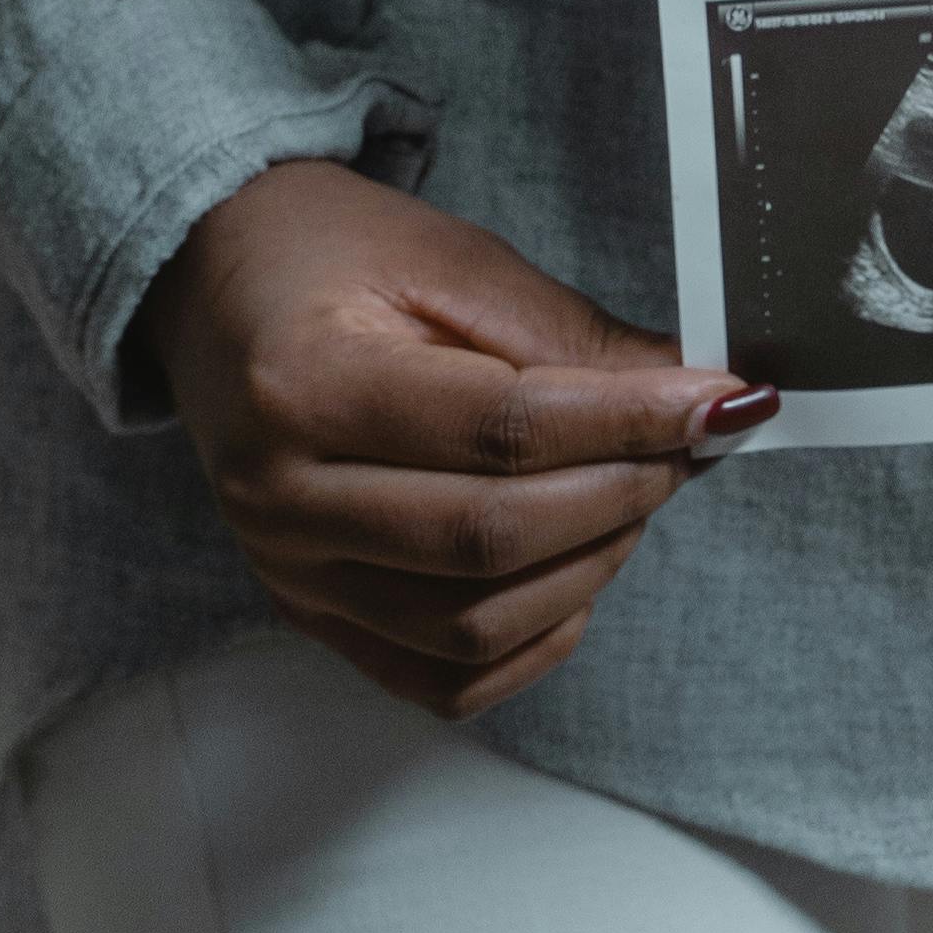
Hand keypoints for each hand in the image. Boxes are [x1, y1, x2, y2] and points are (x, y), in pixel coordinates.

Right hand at [131, 156, 773, 721]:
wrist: (217, 283)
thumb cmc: (329, 254)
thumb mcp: (447, 257)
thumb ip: (564, 333)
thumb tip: (688, 390)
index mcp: (307, 384)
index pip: (501, 429)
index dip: (626, 423)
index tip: (715, 402)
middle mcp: (284, 498)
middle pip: (490, 538)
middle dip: (619, 494)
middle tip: (686, 447)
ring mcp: (290, 573)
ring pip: (472, 626)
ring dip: (586, 570)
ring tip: (633, 496)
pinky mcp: (310, 614)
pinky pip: (439, 678)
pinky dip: (530, 644)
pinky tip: (575, 576)